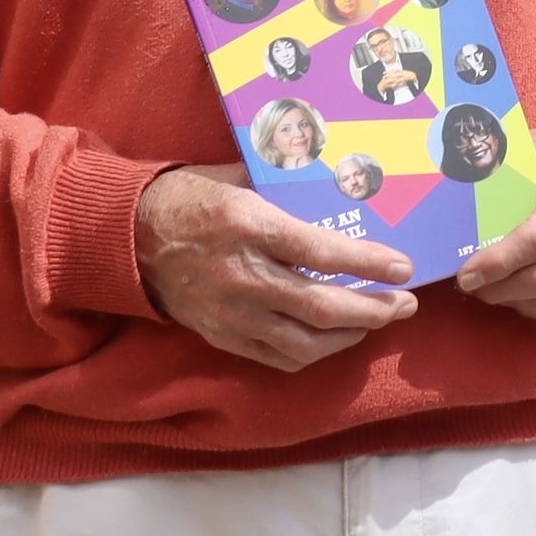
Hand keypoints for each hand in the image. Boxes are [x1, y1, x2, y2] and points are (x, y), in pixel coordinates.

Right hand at [135, 162, 417, 370]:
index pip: (321, 253)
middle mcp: (243, 277)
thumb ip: (289, 186)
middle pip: (319, 307)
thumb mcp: (242, 178)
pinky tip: (337, 338)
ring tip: (380, 321)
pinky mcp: (220, 337)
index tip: (404, 268)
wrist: (128, 239)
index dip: (367, 263)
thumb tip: (342, 183)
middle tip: (407, 304)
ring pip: (302, 342)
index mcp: (251, 229)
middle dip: (372, 310)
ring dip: (350, 336)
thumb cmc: (192, 198)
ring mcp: (231, 314)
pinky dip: (313, 352)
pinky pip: (275, 357)